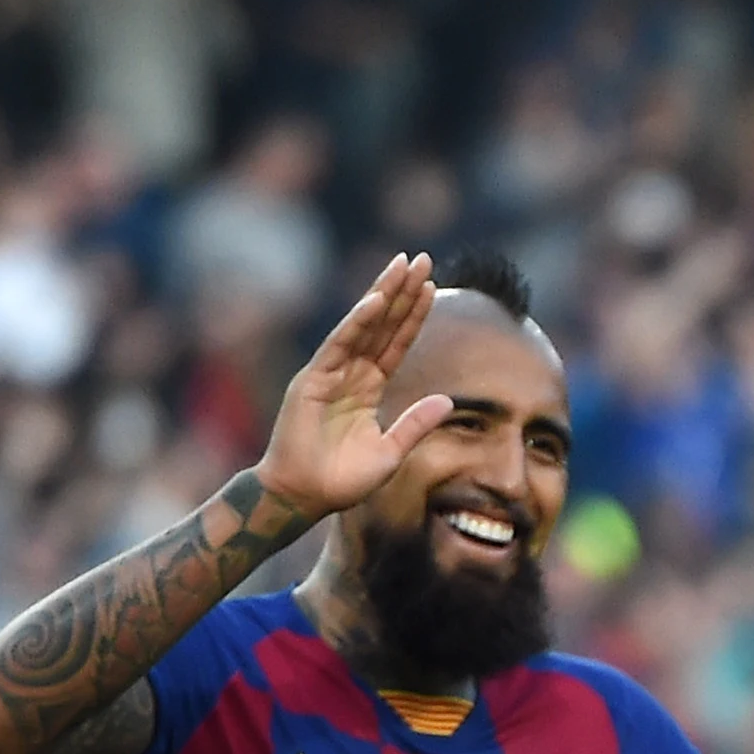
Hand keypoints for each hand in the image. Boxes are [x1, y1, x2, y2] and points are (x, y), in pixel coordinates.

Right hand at [251, 253, 454, 519]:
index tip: (432, 286)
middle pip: (382, 324)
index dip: (414, 315)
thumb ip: (415, 423)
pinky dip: (357, 322)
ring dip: (383, 294)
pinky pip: (339, 345)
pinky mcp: (312, 380)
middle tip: (422, 257)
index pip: (397, 343)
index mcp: (368, 388)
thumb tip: (449, 400)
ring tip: (403, 265)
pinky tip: (376, 300)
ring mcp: (330, 373)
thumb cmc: (343, 480)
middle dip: (402, 292)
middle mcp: (350, 374)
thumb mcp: (391, 451)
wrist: (304, 497)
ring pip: (362, 326)